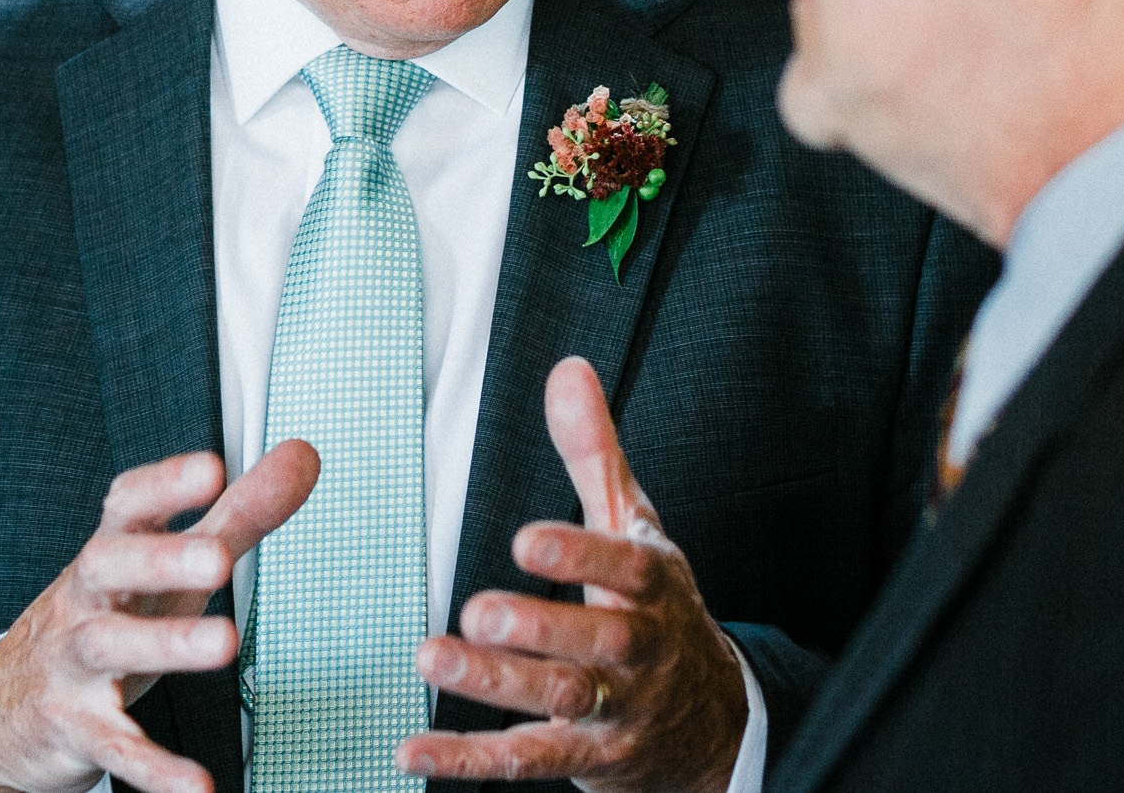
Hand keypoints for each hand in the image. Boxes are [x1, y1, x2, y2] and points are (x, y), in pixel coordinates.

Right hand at [0, 441, 319, 792]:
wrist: (8, 705)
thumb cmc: (111, 616)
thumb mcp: (172, 563)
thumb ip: (240, 511)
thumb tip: (304, 455)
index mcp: (114, 550)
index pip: (129, 504)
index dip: (165, 483)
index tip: (210, 468)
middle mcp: (88, 600)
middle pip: (112, 566)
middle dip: (162, 558)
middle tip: (219, 558)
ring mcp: (74, 664)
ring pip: (110, 648)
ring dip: (166, 644)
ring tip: (225, 644)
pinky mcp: (76, 728)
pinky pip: (116, 747)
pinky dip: (154, 769)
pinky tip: (198, 786)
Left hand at [396, 357, 746, 792]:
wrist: (711, 721)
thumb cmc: (658, 606)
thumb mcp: (635, 524)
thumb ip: (595, 450)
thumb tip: (568, 371)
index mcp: (653, 588)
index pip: (627, 570)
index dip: (580, 556)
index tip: (526, 540)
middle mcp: (640, 652)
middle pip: (597, 645)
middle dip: (540, 630)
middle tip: (478, 610)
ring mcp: (615, 712)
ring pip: (560, 704)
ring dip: (495, 686)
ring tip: (432, 657)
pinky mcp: (585, 760)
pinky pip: (525, 763)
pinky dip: (466, 758)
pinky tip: (412, 749)